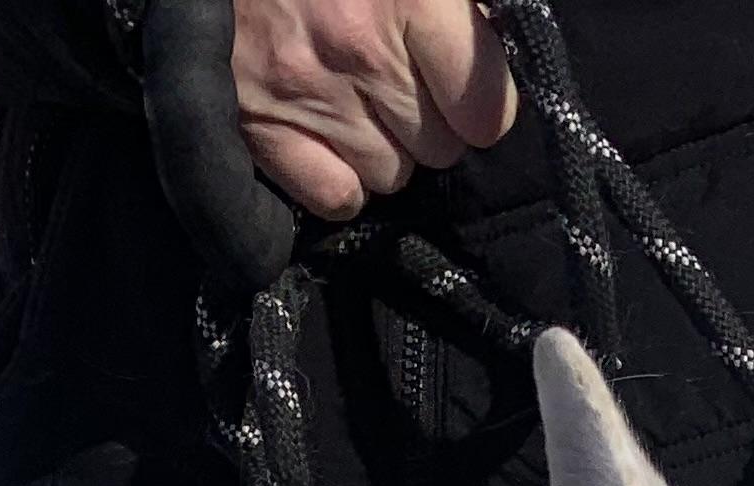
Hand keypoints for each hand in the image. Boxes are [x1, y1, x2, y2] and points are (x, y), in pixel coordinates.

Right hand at [231, 0, 516, 222]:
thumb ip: (454, 9)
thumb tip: (490, 40)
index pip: (486, 108)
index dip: (485, 105)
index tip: (468, 91)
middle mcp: (361, 50)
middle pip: (441, 148)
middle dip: (432, 124)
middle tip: (403, 85)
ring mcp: (309, 96)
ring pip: (393, 176)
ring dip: (387, 150)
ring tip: (361, 103)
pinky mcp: (263, 128)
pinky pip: (338, 198)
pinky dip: (343, 181)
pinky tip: (334, 141)